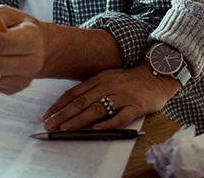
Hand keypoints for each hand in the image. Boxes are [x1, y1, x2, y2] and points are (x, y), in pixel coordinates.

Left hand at [42, 64, 180, 130]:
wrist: (156, 75)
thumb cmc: (129, 80)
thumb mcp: (108, 78)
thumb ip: (92, 89)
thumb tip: (71, 105)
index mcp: (99, 79)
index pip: (74, 93)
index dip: (59, 104)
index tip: (47, 114)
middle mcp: (108, 86)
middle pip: (81, 102)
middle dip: (63, 115)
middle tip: (50, 125)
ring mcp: (122, 96)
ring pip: (97, 109)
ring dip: (79, 120)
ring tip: (66, 128)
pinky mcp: (136, 106)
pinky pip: (120, 116)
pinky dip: (108, 123)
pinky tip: (96, 129)